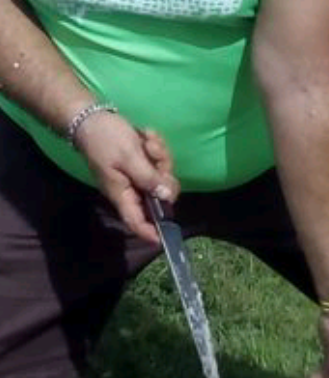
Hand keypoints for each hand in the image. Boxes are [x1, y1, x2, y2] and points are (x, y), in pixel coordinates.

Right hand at [74, 112, 179, 242]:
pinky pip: (158, 163)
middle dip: (164, 175)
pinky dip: (156, 149)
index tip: (164, 238)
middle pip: (159, 197)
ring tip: (148, 140)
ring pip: (162, 177)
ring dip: (160, 157)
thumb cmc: (105, 138)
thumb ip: (148, 178)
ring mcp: (137, 177)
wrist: (91, 117)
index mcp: (123, 195)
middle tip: (156, 155)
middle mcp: (132, 190)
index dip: (150, 233)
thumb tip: (166, 196)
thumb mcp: (128, 157)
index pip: (136, 222)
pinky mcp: (142, 165)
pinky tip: (146, 135)